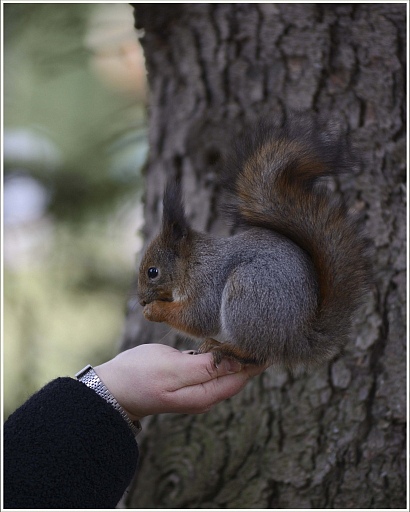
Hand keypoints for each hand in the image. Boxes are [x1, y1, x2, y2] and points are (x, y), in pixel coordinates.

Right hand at [94, 344, 266, 420]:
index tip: (268, 340)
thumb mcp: (172, 369)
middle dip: (249, 356)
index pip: (240, 378)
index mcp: (204, 395)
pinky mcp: (186, 379)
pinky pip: (212, 368)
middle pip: (236, 375)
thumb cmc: (139, 376)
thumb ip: (205, 368)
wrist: (112, 388)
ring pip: (225, 371)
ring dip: (236, 355)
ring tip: (247, 333)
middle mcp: (204, 395)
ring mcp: (195, 388)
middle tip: (261, 332)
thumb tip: (235, 364)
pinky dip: (220, 355)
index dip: (255, 360)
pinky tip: (221, 341)